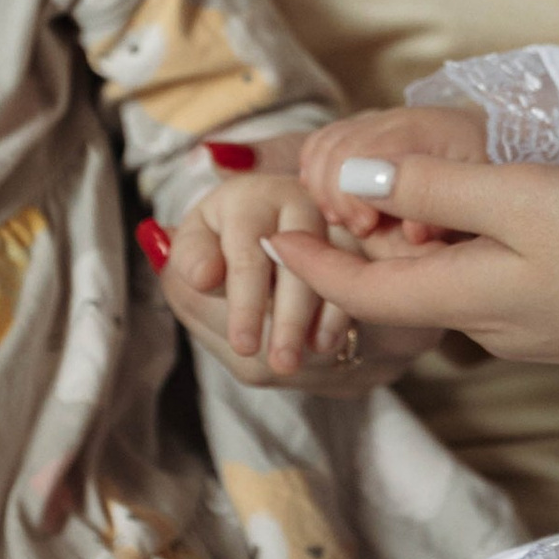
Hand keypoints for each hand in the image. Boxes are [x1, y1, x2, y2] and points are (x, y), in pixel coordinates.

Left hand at [159, 165, 406, 390]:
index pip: (246, 248)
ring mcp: (335, 219)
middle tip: (274, 362)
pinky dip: (341, 315)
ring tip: (295, 362)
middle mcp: (295, 199)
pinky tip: (324, 345)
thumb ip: (191, 257)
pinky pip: (363, 275)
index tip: (243, 343)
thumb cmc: (222, 248)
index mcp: (246, 196)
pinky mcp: (366, 242)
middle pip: (295, 259)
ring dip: (313, 320)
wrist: (275, 237)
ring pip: (333, 267)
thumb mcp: (198, 249)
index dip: (244, 297)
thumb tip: (194, 268)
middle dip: (283, 318)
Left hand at [266, 153, 558, 369]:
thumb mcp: (525, 199)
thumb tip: (349, 181)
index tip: (267, 233)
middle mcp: (491, 325)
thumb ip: (435, 188)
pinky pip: (494, 285)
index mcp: (468, 299)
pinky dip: (468, 252)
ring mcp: (534, 329)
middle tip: (314, 209)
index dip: (311, 261)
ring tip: (388, 205)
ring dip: (416, 249)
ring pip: (452, 283)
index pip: (364, 287)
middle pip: (404, 289)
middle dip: (358, 253)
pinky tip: (487, 220)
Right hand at [295, 105, 489, 241]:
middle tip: (361, 228)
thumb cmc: (496, 182)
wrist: (504, 146)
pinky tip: (337, 201)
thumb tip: (411, 231)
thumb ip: (447, 212)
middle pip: (335, 149)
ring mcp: (381, 120)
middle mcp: (397, 117)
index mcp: (427, 131)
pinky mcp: (369, 129)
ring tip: (349, 218)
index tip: (367, 227)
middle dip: (336, 195)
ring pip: (324, 144)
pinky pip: (324, 141)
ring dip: (324, 186)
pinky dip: (318, 172)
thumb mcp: (484, 199)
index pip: (362, 153)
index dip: (352, 194)